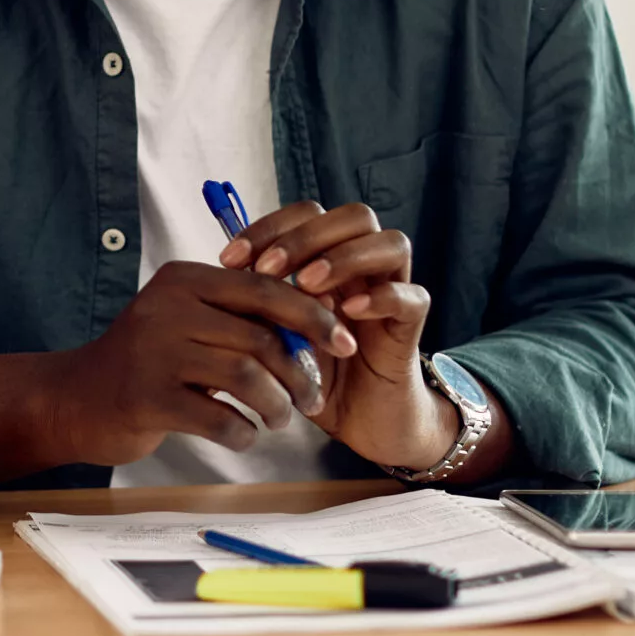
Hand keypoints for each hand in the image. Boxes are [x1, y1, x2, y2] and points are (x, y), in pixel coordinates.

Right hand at [35, 260, 358, 468]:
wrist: (78, 399)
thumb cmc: (147, 360)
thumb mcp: (186, 319)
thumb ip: (238, 316)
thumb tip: (318, 323)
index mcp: (183, 280)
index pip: (263, 288)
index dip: (312, 315)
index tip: (343, 341)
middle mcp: (167, 308)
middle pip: (260, 336)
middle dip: (300, 371)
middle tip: (313, 397)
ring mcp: (155, 353)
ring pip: (246, 376)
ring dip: (276, 404)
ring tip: (280, 419)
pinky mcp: (148, 399)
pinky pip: (220, 417)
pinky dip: (244, 432)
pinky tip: (245, 435)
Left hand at [219, 202, 452, 471]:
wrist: (360, 421)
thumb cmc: (317, 372)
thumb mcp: (277, 333)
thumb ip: (262, 302)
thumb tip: (222, 272)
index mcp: (332, 258)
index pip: (309, 214)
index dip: (270, 226)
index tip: (230, 259)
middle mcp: (367, 267)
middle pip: (356, 216)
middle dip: (305, 236)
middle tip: (267, 270)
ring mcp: (393, 290)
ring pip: (392, 243)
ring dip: (344, 257)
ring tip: (307, 286)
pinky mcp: (412, 326)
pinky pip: (411, 295)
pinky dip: (380, 296)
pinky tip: (347, 311)